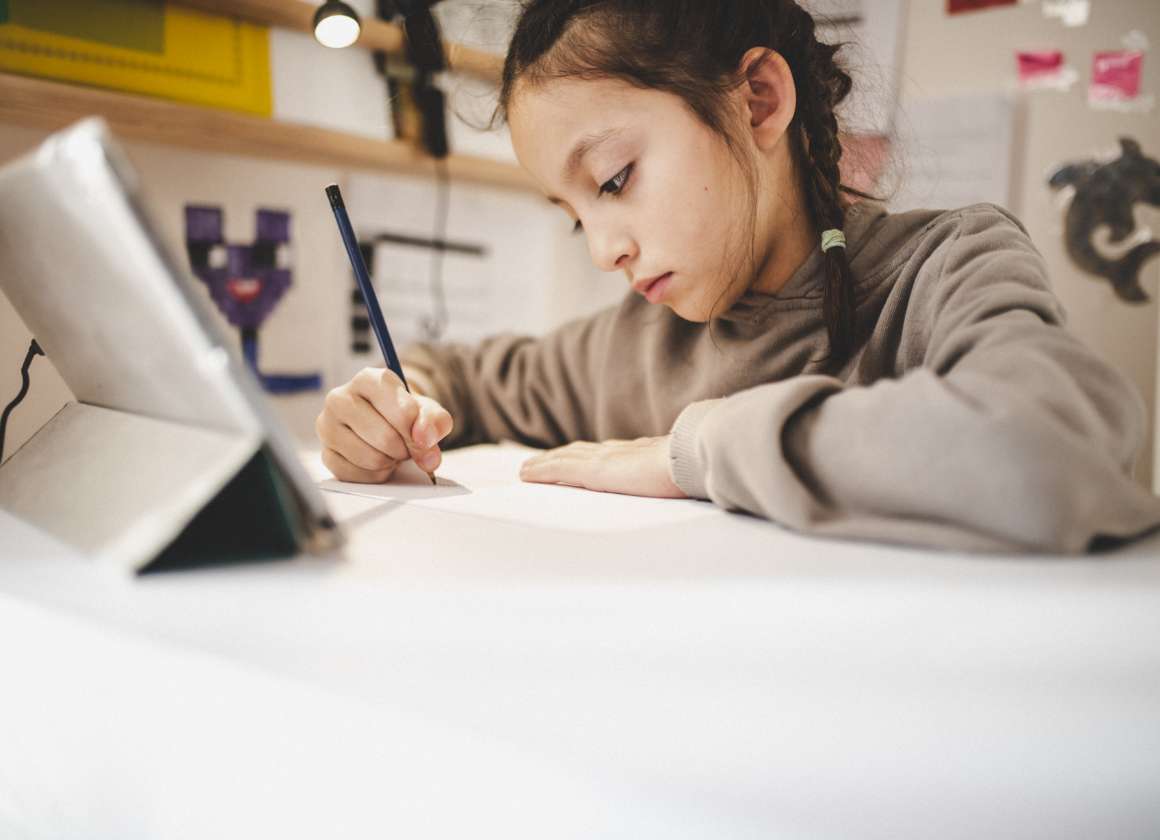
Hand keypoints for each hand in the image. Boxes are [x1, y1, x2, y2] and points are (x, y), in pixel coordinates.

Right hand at [315, 367, 452, 482]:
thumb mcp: (427, 411)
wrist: (385, 424)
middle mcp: (340, 398)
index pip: (403, 411)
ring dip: (390, 462)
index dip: (419, 432)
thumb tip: (424, 440)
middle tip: (405, 445)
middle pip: (386, 438)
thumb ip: (434, 421)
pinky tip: (377, 461)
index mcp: (367, 379)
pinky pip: (358, 476)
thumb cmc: (403, 414)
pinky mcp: (325, 454)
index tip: (423, 437)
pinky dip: (375, 474)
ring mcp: (327, 426)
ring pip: (372, 459)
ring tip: (390, 450)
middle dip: (404, 449)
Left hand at [519, 436, 686, 498]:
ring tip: (527, 469)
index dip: (591, 454)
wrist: (691, 458)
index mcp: (642, 453)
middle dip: (561, 456)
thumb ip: (678, 473)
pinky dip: (541, 471)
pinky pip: (559, 470)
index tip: (581, 455)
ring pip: (565, 458)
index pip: (610, 452)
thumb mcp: (685, 471)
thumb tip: (689, 479)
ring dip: (545, 462)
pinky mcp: (594, 471)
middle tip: (542, 462)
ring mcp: (605, 459)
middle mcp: (619, 451)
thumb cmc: (695, 469)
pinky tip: (525, 475)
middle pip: (581, 451)